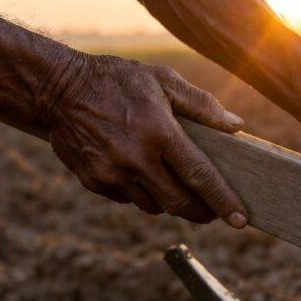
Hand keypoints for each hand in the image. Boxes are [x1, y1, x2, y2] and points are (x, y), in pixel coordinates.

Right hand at [44, 52, 248, 227]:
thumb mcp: (162, 81)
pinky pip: (127, 199)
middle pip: (179, 202)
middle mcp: (136, 159)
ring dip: (170, 202)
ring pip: (153, 206)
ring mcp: (112, 174)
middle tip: (213, 211)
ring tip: (177, 188)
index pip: (200, 176)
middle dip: (201, 212)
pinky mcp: (94, 182)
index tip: (241, 219)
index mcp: (159, 132)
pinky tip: (142, 175)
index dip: (224, 201)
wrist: (59, 89)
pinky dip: (141, 194)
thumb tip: (236, 125)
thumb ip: (201, 104)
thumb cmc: (116, 80)